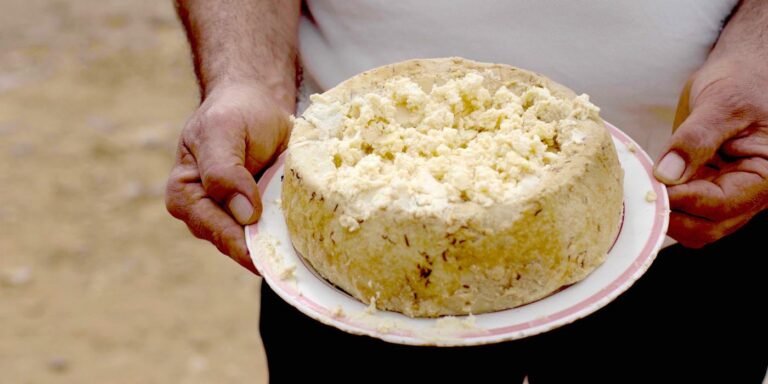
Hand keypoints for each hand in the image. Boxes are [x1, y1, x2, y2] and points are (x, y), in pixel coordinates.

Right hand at [166, 84, 290, 271]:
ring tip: (308, 255)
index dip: (246, 245)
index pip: (217, 230)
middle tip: (301, 264)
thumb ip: (223, 171)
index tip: (275, 256)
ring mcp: (230, 219)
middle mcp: (202, 214)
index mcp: (184, 195)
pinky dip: (289, 238)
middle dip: (267, 252)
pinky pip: (272, 235)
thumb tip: (245, 215)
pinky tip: (308, 242)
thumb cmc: (234, 112)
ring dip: (281, 248)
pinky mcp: (256, 219)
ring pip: (257, 245)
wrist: (255, 102)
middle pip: (237, 245)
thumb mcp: (223, 131)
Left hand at [654, 59, 767, 247]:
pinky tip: (643, 187)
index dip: (684, 200)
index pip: (721, 205)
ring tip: (639, 190)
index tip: (653, 185)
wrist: (745, 72)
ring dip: (664, 214)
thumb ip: (696, 139)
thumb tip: (666, 174)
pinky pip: (683, 211)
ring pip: (692, 227)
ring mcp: (727, 195)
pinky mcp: (706, 189)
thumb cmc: (744, 81)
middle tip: (639, 192)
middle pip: (706, 228)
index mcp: (766, 176)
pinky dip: (662, 204)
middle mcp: (750, 194)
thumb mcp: (722, 103)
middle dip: (671, 215)